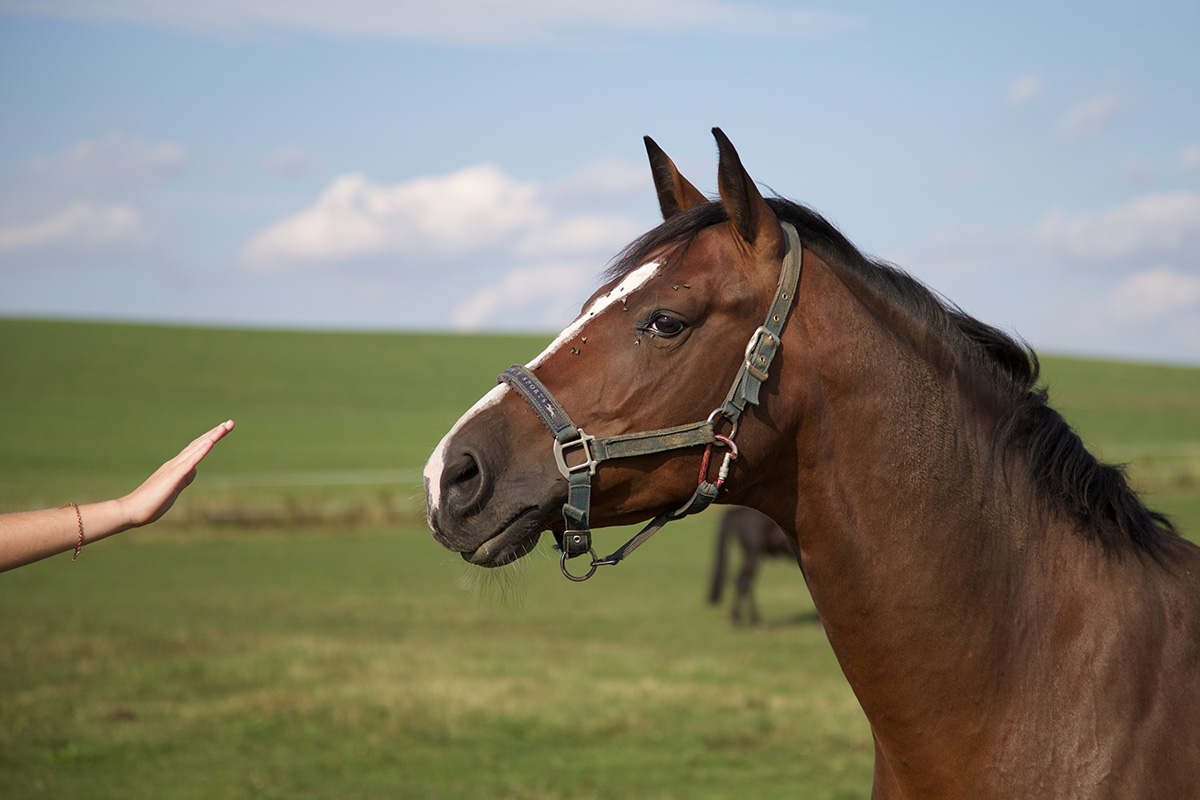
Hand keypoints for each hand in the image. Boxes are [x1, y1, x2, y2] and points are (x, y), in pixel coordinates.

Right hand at [120, 420, 234, 527]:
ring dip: (212, 436)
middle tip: (230, 422)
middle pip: (199, 444)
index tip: (223, 429)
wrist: (131, 510)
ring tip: (226, 426)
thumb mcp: (174, 490)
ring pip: (196, 448)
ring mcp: (174, 468)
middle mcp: (175, 463)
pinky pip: (190, 461)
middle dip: (216, 433)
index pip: (196, 449)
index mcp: (176, 467)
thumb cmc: (151, 503)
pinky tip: (211, 442)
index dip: (210, 439)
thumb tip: (194, 470)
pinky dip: (201, 450)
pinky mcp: (173, 476)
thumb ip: (183, 479)